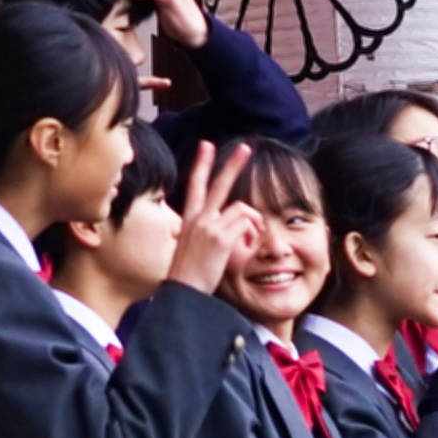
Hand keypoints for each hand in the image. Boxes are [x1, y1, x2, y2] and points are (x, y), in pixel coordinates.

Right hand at [167, 143, 253, 294]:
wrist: (183, 292)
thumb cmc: (189, 276)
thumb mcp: (192, 248)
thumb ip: (205, 232)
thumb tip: (225, 227)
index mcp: (190, 219)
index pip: (195, 184)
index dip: (201, 164)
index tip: (206, 145)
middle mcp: (198, 218)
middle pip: (218, 183)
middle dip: (233, 164)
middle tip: (245, 148)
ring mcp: (209, 226)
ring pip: (242, 208)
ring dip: (253, 221)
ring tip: (251, 237)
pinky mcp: (220, 237)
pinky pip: (247, 225)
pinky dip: (253, 234)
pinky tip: (247, 247)